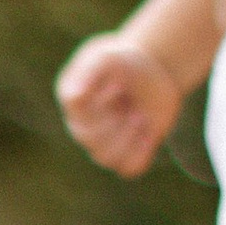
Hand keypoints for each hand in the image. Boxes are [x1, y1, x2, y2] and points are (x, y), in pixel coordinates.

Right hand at [59, 29, 182, 176]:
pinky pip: (128, 169)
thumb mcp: (108, 56)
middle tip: (133, 105)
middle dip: (117, 121)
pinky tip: (148, 133)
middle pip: (91, 139)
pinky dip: (142, 152)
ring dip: (130, 137)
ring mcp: (100, 144)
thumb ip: (91, 70)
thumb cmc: (125, 62)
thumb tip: (74, 97)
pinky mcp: (124, 155)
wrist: (153, 74)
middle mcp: (81, 125)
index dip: (102, 102)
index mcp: (72, 99)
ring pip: (107, 158)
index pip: (78, 112)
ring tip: (140, 117)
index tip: (117, 85)